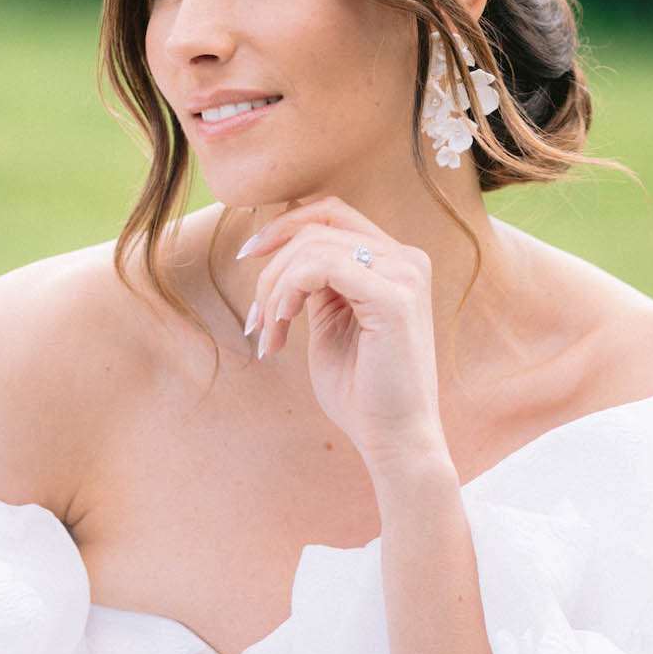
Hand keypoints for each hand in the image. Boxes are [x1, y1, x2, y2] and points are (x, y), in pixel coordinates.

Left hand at [240, 193, 448, 475]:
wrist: (395, 440)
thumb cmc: (360, 390)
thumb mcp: (330, 321)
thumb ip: (316, 282)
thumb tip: (280, 249)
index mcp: (394, 261)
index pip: (331, 213)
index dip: (284, 225)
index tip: (247, 257)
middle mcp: (405, 259)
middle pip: (318, 222)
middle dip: (271, 259)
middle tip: (255, 315)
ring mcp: (404, 274)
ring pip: (313, 246)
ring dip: (275, 288)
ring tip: (268, 333)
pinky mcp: (395, 297)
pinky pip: (320, 268)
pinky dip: (288, 292)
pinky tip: (282, 326)